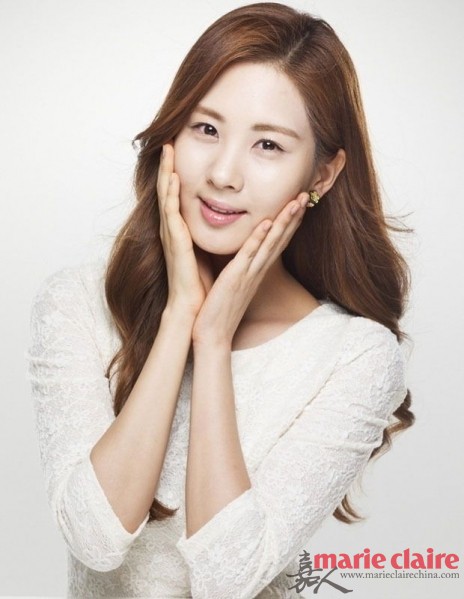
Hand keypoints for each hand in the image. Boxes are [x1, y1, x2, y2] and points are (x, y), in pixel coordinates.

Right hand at [157, 144, 211, 315]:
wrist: (193, 308)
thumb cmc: (200, 284)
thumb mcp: (205, 251)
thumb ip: (207, 234)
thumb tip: (223, 219)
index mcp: (180, 232)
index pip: (176, 196)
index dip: (175, 174)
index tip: (179, 153)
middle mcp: (172, 230)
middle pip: (167, 191)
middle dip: (167, 166)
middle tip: (168, 142)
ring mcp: (171, 236)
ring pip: (165, 197)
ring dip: (165, 173)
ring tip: (167, 150)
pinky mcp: (175, 244)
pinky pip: (171, 214)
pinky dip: (171, 195)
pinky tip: (172, 178)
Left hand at [191, 192, 309, 346]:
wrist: (213, 334)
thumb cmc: (218, 310)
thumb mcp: (231, 283)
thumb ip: (237, 268)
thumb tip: (237, 257)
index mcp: (256, 271)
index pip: (276, 242)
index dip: (289, 222)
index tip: (298, 204)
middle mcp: (257, 270)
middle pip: (281, 239)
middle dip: (294, 216)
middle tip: (306, 194)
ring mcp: (249, 273)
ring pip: (271, 242)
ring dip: (285, 221)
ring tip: (298, 201)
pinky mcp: (236, 277)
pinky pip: (250, 255)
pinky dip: (260, 238)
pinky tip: (268, 222)